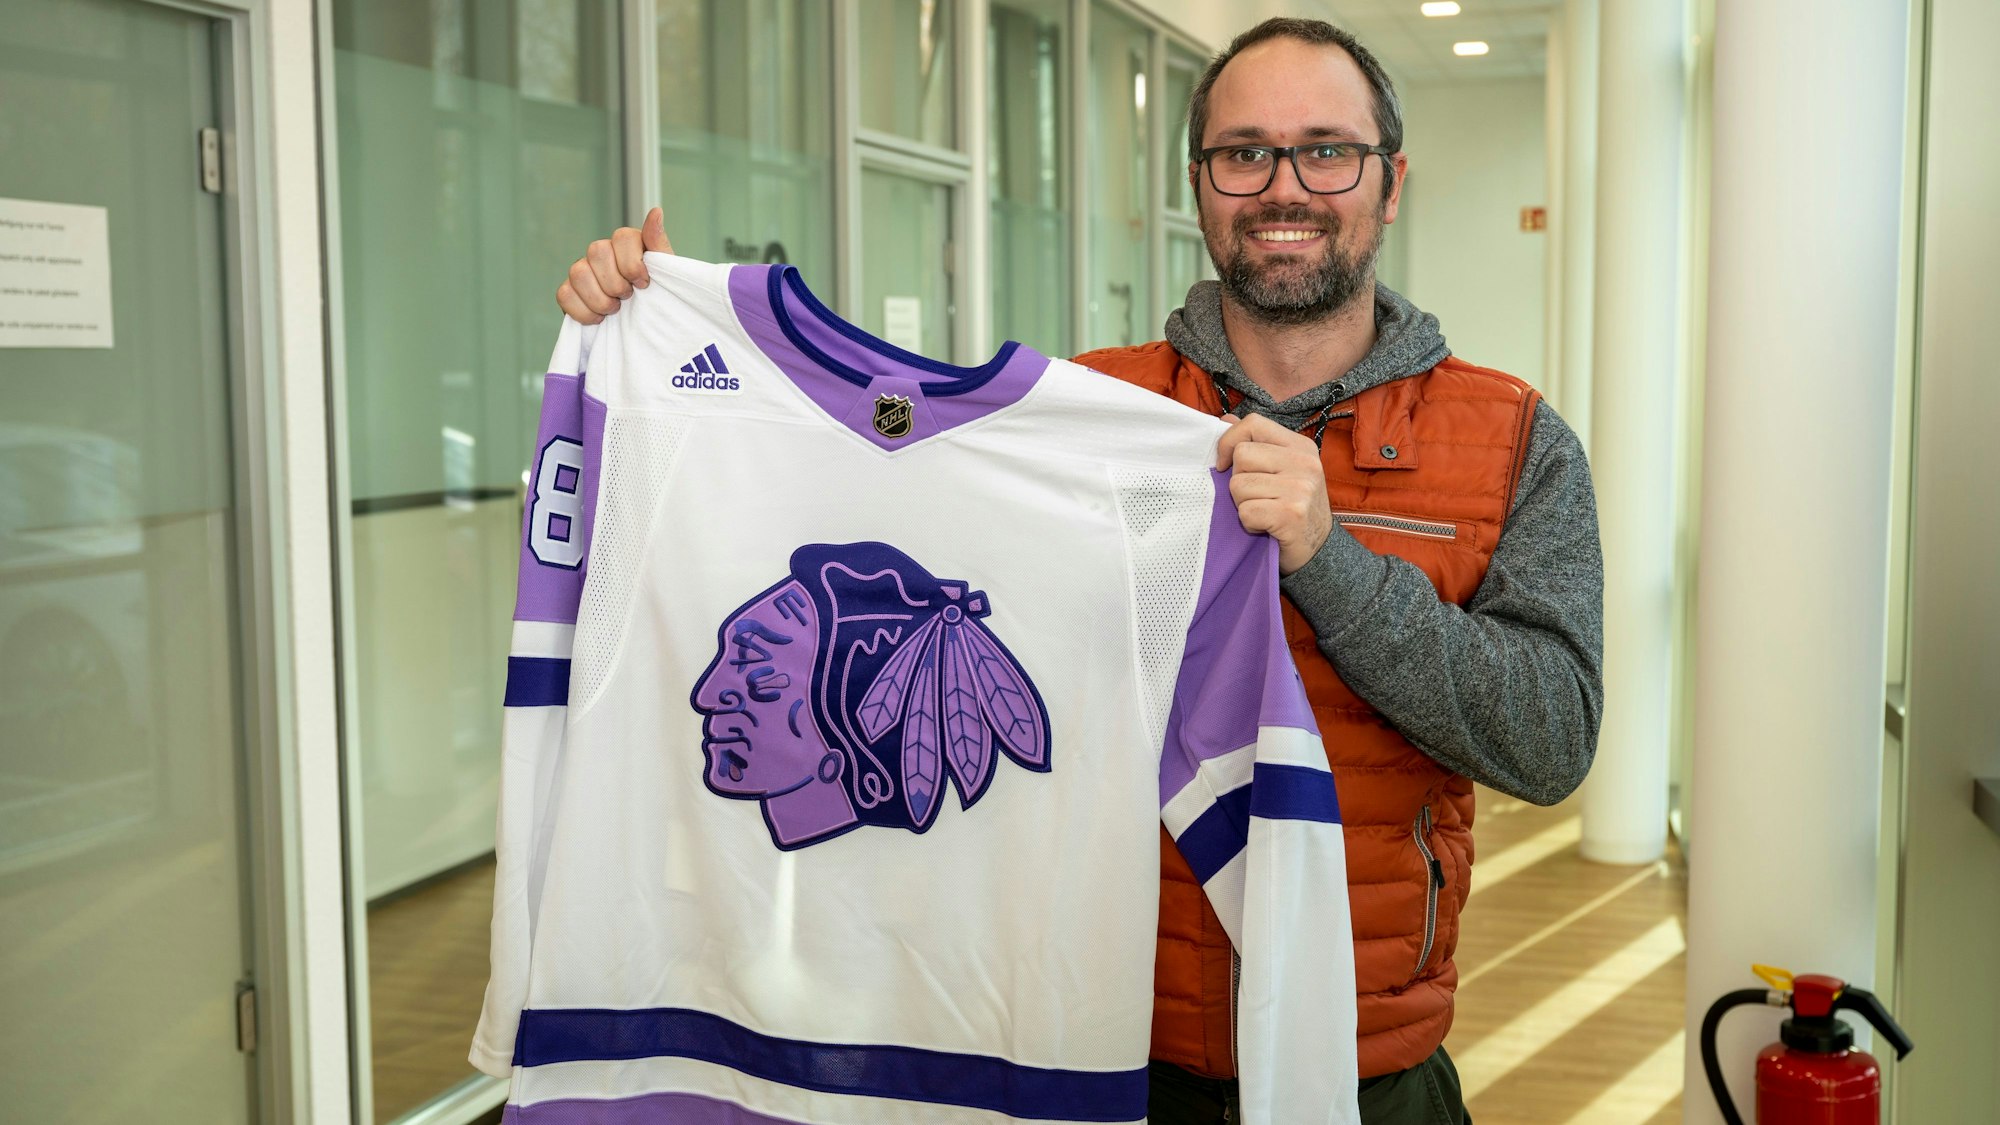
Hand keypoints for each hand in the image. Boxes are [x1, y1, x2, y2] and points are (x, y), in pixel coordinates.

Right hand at [557, 206, 673, 323]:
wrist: (647, 323)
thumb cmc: (658, 295)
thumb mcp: (665, 271)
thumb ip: (658, 242)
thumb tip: (656, 211)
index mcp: (627, 242)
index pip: (622, 237)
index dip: (632, 264)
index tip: (644, 284)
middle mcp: (602, 251)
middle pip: (597, 251)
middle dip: (616, 282)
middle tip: (628, 297)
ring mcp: (583, 270)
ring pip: (578, 272)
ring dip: (600, 299)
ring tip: (615, 310)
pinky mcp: (570, 291)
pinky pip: (564, 294)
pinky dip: (583, 311)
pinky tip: (599, 318)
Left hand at [1215, 413, 1332, 575]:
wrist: (1319, 550)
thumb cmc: (1293, 508)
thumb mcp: (1281, 469)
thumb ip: (1255, 443)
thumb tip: (1225, 419)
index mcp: (1300, 446)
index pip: (1253, 423)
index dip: (1229, 441)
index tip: (1225, 463)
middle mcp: (1304, 463)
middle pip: (1241, 455)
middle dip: (1237, 479)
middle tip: (1257, 496)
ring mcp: (1300, 487)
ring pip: (1238, 485)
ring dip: (1243, 504)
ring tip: (1264, 511)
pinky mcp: (1291, 513)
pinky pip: (1246, 511)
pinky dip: (1249, 523)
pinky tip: (1265, 526)